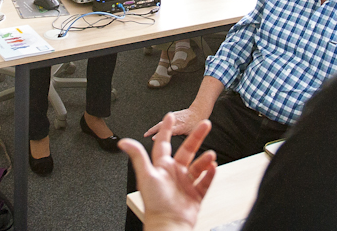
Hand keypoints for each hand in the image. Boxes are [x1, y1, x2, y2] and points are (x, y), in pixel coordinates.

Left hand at [120, 114, 216, 230]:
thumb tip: (123, 142)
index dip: (166, 130)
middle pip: (188, 150)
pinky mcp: (195, 195)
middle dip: (197, 136)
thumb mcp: (146, 175)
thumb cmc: (155, 202)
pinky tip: (214, 168)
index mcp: (162, 167)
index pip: (164, 144)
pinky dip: (210, 175)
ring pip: (198, 166)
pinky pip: (205, 182)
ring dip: (205, 159)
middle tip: (206, 124)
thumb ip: (137, 156)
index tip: (170, 116)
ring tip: (211, 156)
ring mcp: (186, 184)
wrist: (168, 224)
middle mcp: (174, 174)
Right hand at [145, 109, 203, 137]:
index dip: (161, 134)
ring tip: (147, 133)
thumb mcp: (193, 133)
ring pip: (162, 123)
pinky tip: (155, 129)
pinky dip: (158, 125)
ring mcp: (174, 117)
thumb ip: (187, 140)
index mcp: (181, 127)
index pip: (168, 131)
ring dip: (154, 128)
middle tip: (145, 135)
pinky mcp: (173, 115)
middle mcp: (176, 121)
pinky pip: (164, 121)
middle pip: (162, 125)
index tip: (153, 138)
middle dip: (153, 130)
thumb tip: (183, 149)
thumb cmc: (197, 123)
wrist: (199, 110)